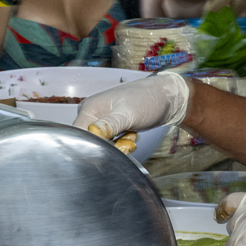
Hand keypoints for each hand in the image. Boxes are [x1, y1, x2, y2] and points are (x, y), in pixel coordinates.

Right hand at [73, 71, 191, 139]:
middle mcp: (92, 113)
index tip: (110, 148)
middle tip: (126, 143)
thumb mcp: (127, 113)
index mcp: (90, 108)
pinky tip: (131, 136)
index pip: (79, 134)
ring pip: (101, 143)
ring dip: (116, 146)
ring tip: (131, 137)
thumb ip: (109, 125)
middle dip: (107, 147)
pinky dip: (121, 144)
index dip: (92, 145)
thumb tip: (92, 133)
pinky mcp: (112, 125)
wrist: (166, 97)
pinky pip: (110, 142)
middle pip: (89, 140)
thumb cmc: (148, 99)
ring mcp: (102, 119)